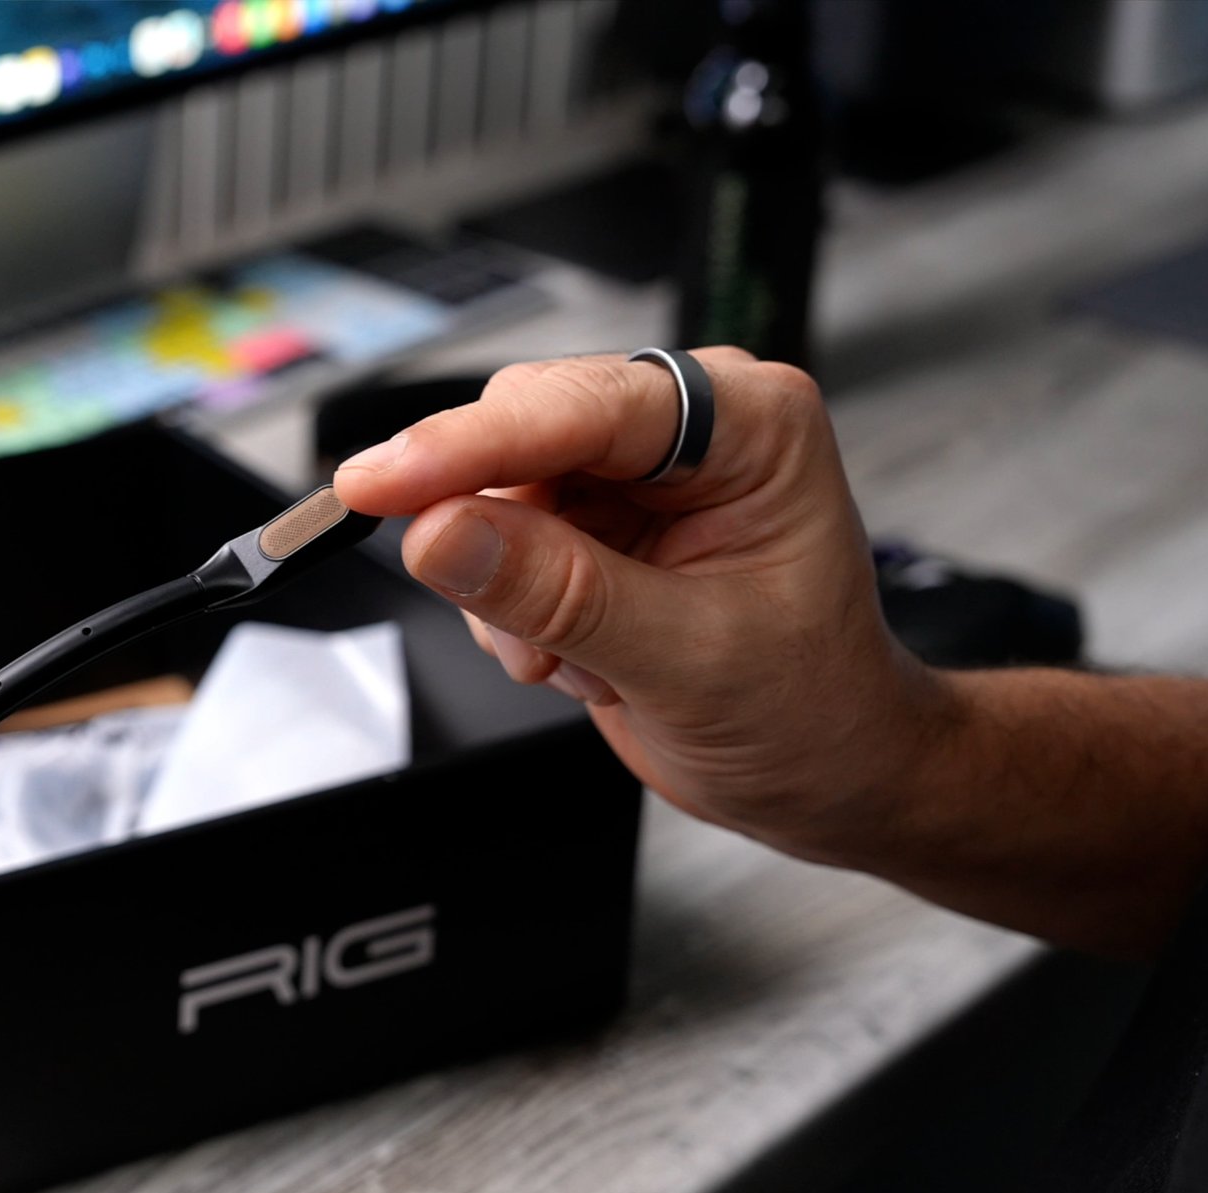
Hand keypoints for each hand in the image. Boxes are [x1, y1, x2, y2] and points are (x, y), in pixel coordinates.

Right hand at [334, 348, 941, 865]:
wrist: (828, 774)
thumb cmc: (813, 711)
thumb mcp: (687, 660)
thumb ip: (558, 592)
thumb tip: (439, 533)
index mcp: (752, 424)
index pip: (584, 405)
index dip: (470, 444)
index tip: (379, 484)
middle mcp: (692, 431)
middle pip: (524, 430)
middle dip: (491, 527)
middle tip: (498, 614)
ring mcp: (637, 480)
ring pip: (493, 493)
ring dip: (506, 590)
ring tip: (582, 659)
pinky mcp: (593, 529)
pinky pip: (493, 545)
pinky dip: (509, 616)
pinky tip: (578, 658)